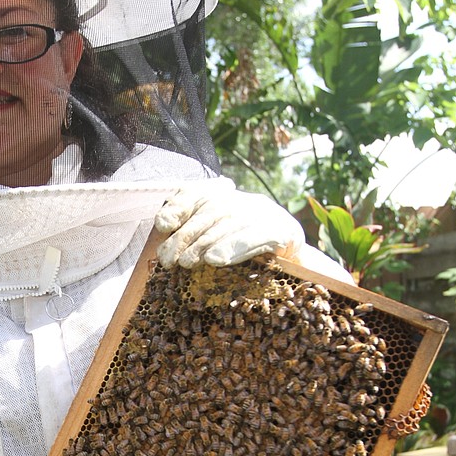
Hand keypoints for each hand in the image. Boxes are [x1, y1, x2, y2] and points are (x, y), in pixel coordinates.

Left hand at [155, 179, 304, 267]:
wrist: (292, 250)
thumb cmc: (244, 247)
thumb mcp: (215, 236)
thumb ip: (191, 233)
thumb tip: (164, 242)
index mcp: (226, 196)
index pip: (196, 192)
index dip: (178, 206)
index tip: (163, 225)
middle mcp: (244, 200)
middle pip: (209, 213)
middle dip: (184, 237)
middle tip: (168, 259)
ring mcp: (264, 214)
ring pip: (228, 225)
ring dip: (203, 245)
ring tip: (186, 263)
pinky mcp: (282, 231)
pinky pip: (254, 238)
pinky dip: (232, 248)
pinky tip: (214, 260)